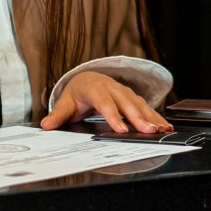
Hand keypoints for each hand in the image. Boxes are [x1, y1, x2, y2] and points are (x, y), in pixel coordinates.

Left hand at [40, 71, 172, 133]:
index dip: (113, 116)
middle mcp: (113, 88)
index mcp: (95, 88)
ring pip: (139, 104)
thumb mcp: (66, 103)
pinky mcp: (133, 98)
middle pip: (127, 104)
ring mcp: (124, 92)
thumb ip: (58, 115)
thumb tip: (46, 125)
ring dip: (151, 117)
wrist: (88, 79)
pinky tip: (165, 126)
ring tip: (161, 130)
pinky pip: (146, 107)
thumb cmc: (77, 93)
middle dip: (138, 118)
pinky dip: (156, 116)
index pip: (105, 103)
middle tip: (148, 131)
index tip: (121, 129)